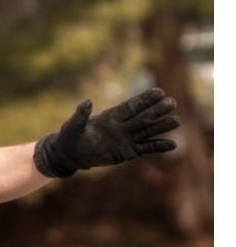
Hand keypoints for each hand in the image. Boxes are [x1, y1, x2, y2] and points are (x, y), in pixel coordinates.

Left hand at [33, 87, 180, 178]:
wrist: (70, 154)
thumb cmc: (69, 137)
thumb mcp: (73, 126)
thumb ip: (81, 114)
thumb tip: (86, 102)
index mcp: (111, 116)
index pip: (131, 106)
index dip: (144, 99)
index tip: (159, 92)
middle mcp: (122, 126)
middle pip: (143, 116)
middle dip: (157, 110)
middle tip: (172, 102)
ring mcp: (126, 139)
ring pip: (147, 131)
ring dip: (161, 126)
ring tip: (176, 121)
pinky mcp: (128, 152)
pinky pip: (146, 148)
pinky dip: (158, 146)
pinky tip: (172, 144)